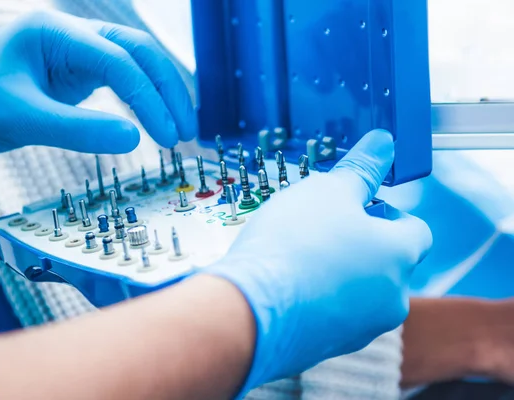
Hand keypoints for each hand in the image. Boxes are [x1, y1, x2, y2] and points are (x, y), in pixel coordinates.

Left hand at [0, 11, 195, 167]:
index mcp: (54, 31)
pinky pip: (118, 83)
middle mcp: (69, 35)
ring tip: (179, 130)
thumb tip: (137, 139)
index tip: (168, 138)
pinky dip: (139, 102)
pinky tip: (152, 122)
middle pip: (137, 53)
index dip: (149, 100)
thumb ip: (78, 129)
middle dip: (167, 91)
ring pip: (133, 66)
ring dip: (159, 95)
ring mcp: (72, 55)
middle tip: (187, 132)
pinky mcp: (71, 76)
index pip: (119, 62)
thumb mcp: (20, 119)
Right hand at [203, 129, 432, 395]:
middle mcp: (391, 298)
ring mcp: (361, 329)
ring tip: (296, 257)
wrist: (248, 312)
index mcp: (399, 256)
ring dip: (337, 271)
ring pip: (358, 290)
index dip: (387, 212)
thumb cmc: (292, 245)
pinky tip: (285, 285)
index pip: (416, 229)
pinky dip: (317, 298)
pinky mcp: (328, 348)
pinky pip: (331, 314)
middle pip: (386, 262)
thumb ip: (361, 168)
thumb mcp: (327, 190)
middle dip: (358, 242)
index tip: (355, 206)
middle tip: (320, 227)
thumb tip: (383, 142)